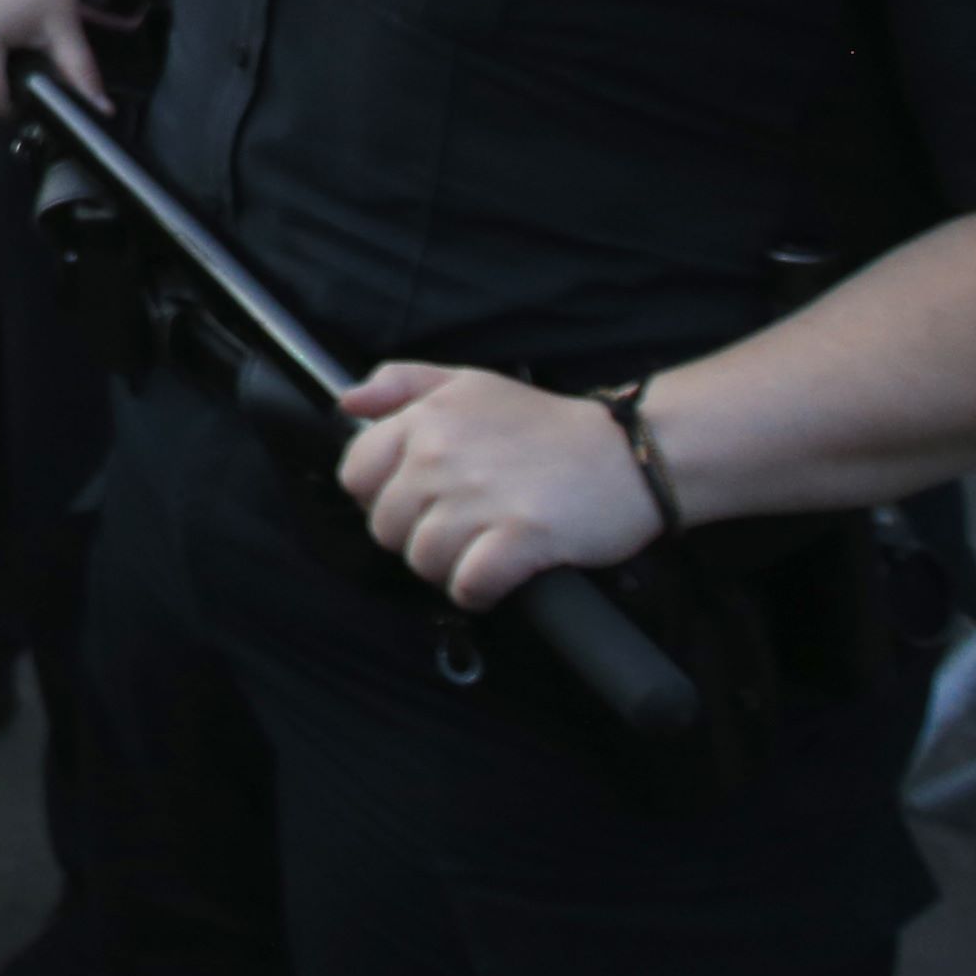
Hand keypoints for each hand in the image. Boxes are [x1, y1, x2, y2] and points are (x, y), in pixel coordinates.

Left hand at [334, 364, 665, 607]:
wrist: (629, 453)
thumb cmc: (544, 425)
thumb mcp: (469, 384)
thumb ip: (402, 383)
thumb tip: (347, 400)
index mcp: (426, 418)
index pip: (356, 474)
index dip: (382, 496)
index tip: (417, 500)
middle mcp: (442, 455)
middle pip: (387, 527)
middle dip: (417, 536)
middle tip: (460, 528)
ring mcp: (479, 498)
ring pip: (422, 561)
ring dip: (448, 568)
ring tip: (480, 550)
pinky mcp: (519, 538)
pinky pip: (466, 586)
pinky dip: (478, 592)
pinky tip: (498, 577)